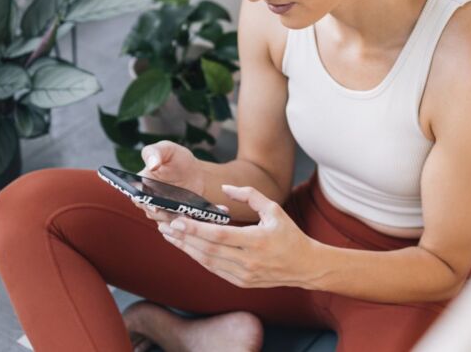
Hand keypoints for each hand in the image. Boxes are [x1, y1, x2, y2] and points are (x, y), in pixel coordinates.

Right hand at [135, 141, 206, 225]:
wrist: (196, 174)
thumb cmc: (178, 159)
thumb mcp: (168, 149)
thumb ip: (155, 152)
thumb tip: (152, 164)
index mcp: (140, 182)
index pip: (135, 195)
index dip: (143, 202)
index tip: (154, 205)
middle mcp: (146, 198)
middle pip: (148, 210)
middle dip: (160, 213)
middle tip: (174, 212)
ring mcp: (159, 210)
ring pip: (160, 220)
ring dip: (171, 220)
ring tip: (185, 216)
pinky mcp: (171, 218)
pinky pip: (172, 225)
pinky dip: (180, 225)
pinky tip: (190, 220)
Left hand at [156, 185, 318, 288]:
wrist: (305, 267)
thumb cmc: (290, 235)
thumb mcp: (274, 210)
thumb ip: (250, 195)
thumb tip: (226, 188)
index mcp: (258, 241)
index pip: (220, 235)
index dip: (196, 229)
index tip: (177, 220)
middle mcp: (249, 261)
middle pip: (208, 250)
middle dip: (184, 237)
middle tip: (165, 225)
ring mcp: (244, 275)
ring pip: (207, 262)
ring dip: (186, 248)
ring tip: (170, 235)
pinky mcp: (241, 282)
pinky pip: (214, 270)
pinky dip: (198, 258)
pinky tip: (187, 247)